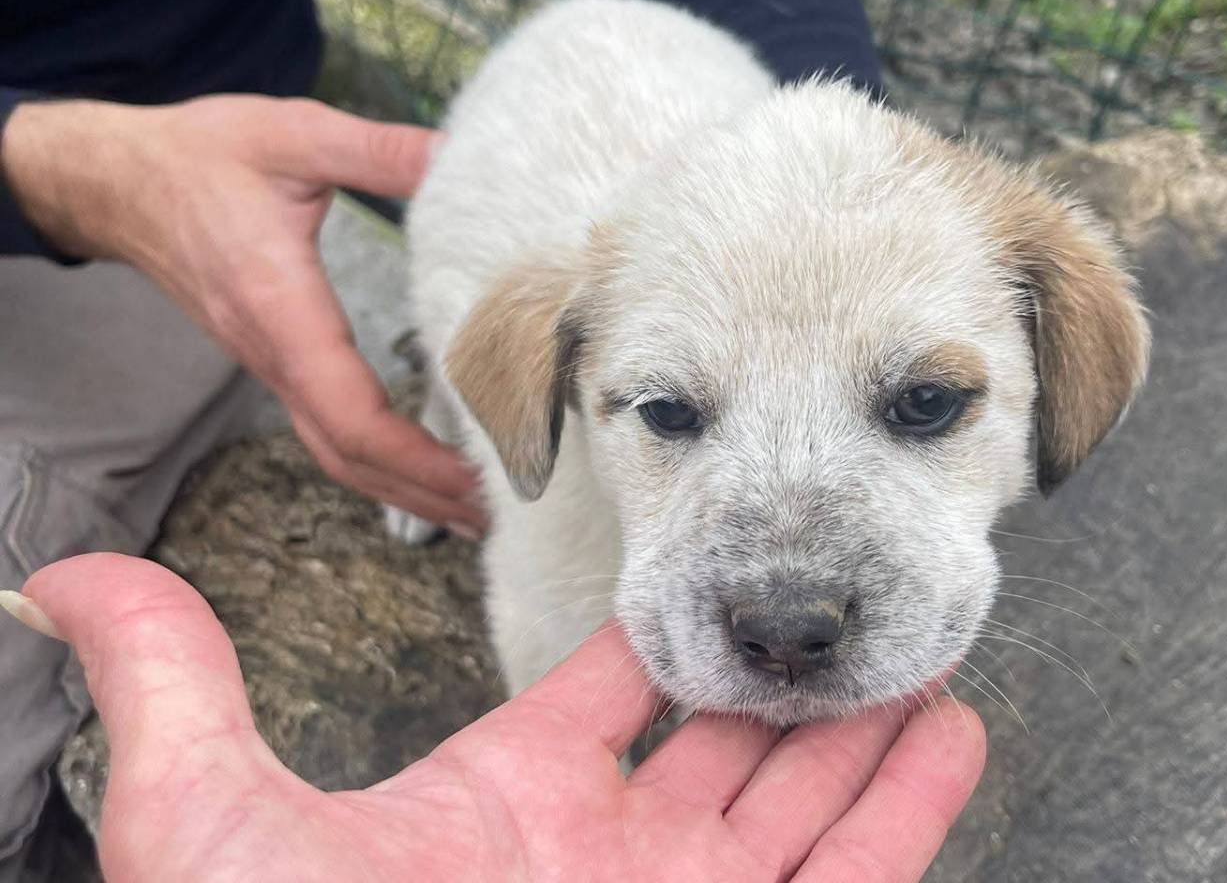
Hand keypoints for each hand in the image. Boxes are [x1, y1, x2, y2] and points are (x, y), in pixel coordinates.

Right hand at [0, 96, 483, 531]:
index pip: (350, 413)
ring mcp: (269, 362)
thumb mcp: (294, 134)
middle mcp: (272, 352)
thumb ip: (380, 150)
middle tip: (500, 514)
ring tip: (472, 508)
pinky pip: (324, 429)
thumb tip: (461, 155)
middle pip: (350, 456)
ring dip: (402, 488)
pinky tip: (418, 468)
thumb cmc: (196, 156)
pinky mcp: (271, 358)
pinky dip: (376, 461)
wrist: (111, 180)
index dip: (415, 457)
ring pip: (336, 452)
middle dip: (424, 493)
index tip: (476, 476)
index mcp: (280, 308)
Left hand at [5, 553, 984, 881]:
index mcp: (512, 802)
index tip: (703, 569)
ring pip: (804, 802)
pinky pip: (858, 882)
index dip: (659, 629)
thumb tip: (65, 578)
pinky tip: (944, 732)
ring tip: (911, 640)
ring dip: (861, 725)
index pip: (609, 689)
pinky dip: (908, 810)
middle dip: (783, 669)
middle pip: (726, 741)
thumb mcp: (209, 829)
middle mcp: (615, 859)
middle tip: (836, 592)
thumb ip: (171, 689)